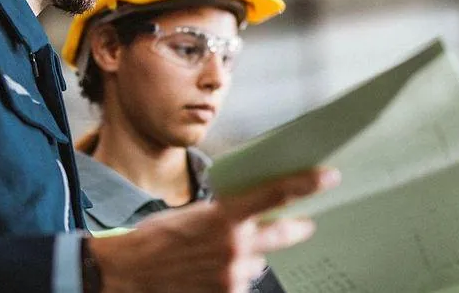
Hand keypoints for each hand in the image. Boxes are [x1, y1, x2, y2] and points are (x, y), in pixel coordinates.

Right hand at [88, 167, 338, 292]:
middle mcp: (235, 246)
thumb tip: (252, 213)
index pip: (276, 194)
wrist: (129, 274)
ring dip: (248, 258)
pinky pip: (241, 284)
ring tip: (216, 257)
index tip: (330, 176)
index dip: (307, 184)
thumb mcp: (193, 214)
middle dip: (296, 228)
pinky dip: (231, 278)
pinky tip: (208, 274)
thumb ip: (226, 214)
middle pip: (284, 233)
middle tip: (304, 224)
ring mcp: (233, 275)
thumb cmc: (155, 239)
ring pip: (258, 262)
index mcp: (225, 216)